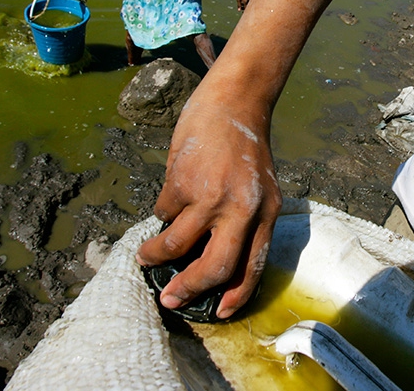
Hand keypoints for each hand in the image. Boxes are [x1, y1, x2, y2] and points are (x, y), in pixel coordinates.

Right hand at [136, 91, 281, 318]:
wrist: (234, 102)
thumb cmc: (246, 147)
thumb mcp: (260, 188)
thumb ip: (244, 221)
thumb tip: (211, 259)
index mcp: (267, 214)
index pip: (254, 266)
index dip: (236, 294)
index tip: (221, 312)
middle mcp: (242, 209)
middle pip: (216, 267)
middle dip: (189, 289)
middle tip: (170, 298)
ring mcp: (211, 196)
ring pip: (177, 243)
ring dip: (156, 255)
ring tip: (146, 257)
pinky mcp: (183, 181)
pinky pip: (164, 209)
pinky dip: (161, 210)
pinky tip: (167, 199)